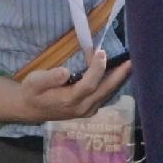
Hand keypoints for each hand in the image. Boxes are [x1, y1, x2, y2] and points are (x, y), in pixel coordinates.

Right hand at [5, 41, 130, 125]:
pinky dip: (113, 83)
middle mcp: (82, 107)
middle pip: (104, 90)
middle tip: (131, 60)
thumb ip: (49, 78)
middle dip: (119, 75)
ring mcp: (87, 110)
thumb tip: (65, 72)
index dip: (97, 69)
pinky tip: (118, 71)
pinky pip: (105, 95)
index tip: (101, 52)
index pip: (88, 85)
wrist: (31, 109)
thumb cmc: (32, 92)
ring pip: (107, 94)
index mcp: (69, 100)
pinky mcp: (90, 108)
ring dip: (119, 79)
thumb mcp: (34, 83)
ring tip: (130, 64)